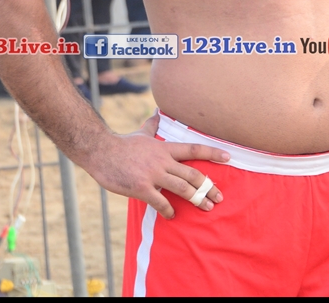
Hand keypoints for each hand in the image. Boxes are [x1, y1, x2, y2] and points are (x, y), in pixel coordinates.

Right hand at [84, 113, 229, 218]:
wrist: (100, 151)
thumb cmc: (121, 144)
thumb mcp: (140, 133)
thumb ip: (152, 125)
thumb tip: (158, 112)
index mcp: (164, 148)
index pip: (193, 149)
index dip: (212, 153)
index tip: (228, 157)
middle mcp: (162, 160)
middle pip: (193, 174)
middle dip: (208, 186)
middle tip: (219, 197)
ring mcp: (152, 174)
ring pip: (182, 188)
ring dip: (196, 199)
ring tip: (206, 207)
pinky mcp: (141, 187)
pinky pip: (160, 201)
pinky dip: (168, 209)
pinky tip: (172, 215)